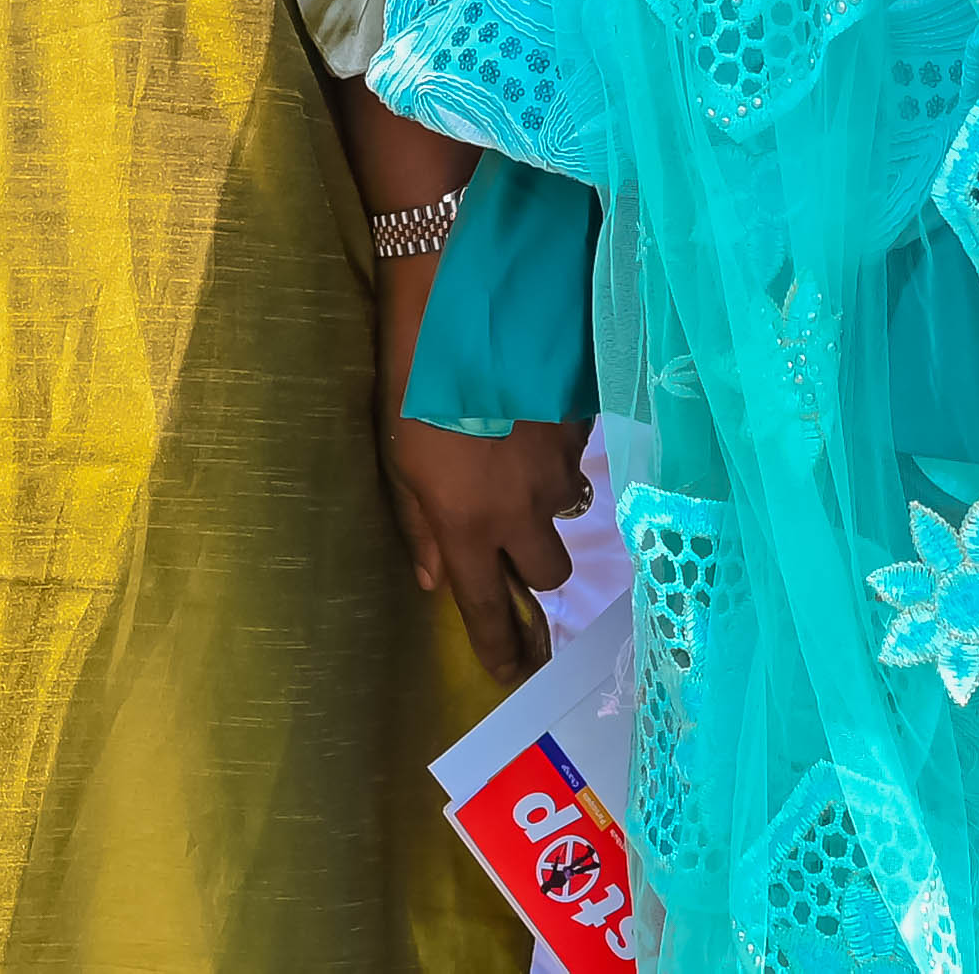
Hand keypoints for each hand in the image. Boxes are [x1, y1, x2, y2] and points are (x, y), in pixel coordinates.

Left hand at [388, 405, 590, 680]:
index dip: (500, 646)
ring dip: (543, 503)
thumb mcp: (398, 460)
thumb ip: (419, 525)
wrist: (461, 307)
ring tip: (512, 456)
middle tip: (510, 530)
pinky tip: (527, 418)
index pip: (486, 605)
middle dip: (532, 563)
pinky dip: (553, 453)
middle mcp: (520, 510)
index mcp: (467, 524)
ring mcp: (557, 472)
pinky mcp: (580, 432)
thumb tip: (434, 579)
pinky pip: (573, 462)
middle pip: (549, 573)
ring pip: (566, 515)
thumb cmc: (411, 384)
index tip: (511, 672)